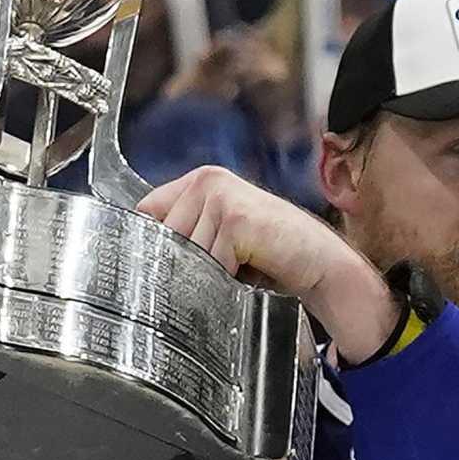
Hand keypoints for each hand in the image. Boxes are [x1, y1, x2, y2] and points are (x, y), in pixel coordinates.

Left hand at [138, 166, 396, 360]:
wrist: (318, 263)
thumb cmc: (270, 256)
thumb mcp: (219, 238)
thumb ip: (185, 237)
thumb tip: (140, 260)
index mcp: (199, 181)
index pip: (146, 213)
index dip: (152, 245)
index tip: (162, 266)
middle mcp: (206, 181)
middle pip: (161, 237)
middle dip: (182, 264)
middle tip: (220, 272)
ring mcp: (219, 196)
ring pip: (183, 253)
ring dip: (206, 274)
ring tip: (237, 271)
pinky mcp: (234, 218)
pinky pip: (208, 263)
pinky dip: (225, 278)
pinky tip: (249, 271)